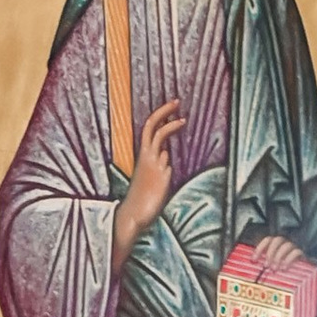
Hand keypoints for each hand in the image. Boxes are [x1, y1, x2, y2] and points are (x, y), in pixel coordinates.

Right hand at [112, 96, 182, 269]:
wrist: (133, 215)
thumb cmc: (142, 198)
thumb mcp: (150, 176)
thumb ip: (158, 164)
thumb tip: (166, 155)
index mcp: (143, 156)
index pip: (150, 129)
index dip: (161, 116)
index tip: (174, 108)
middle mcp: (146, 157)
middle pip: (152, 126)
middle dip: (164, 112)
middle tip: (176, 101)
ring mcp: (152, 165)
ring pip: (158, 138)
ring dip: (171, 126)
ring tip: (183, 120)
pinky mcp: (159, 176)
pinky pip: (165, 160)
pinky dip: (169, 155)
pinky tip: (170, 163)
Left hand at [244, 235, 309, 281]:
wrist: (303, 273)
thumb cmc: (284, 268)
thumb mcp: (274, 265)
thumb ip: (267, 263)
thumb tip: (255, 266)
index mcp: (277, 243)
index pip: (268, 240)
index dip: (260, 248)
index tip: (254, 260)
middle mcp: (286, 242)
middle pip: (277, 240)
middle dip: (270, 253)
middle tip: (266, 266)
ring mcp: (294, 246)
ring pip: (286, 246)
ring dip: (279, 257)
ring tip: (274, 268)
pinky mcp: (302, 253)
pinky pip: (296, 252)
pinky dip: (289, 260)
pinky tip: (284, 268)